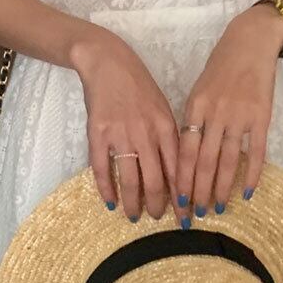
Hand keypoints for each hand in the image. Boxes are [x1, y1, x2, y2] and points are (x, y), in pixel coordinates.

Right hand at [72, 27, 182, 223]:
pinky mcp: (97, 134)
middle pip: (154, 181)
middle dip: (158, 206)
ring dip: (133, 203)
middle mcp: (146, 133)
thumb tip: (178, 173)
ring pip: (129, 180)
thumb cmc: (140, 86)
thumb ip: (170, 139)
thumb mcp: (163, 108)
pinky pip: (102, 169)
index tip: (186, 216)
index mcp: (166, 127)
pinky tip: (111, 202)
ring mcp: (120, 135)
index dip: (182, 197)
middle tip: (158, 219)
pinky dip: (106, 189)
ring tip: (134, 216)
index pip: (178, 170)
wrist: (109, 63)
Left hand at [176, 5, 282, 216]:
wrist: (249, 43)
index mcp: (194, 106)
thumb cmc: (221, 66)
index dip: (180, 178)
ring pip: (227, 160)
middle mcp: (214, 113)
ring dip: (221, 187)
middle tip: (195, 215)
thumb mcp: (199, 90)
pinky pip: (255, 151)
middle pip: (203, 161)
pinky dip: (251, 173)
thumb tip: (186, 154)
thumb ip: (193, 119)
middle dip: (198, 191)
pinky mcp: (261, 116)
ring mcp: (239, 115)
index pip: (184, 151)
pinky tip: (246, 192)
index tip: (176, 201)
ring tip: (218, 208)